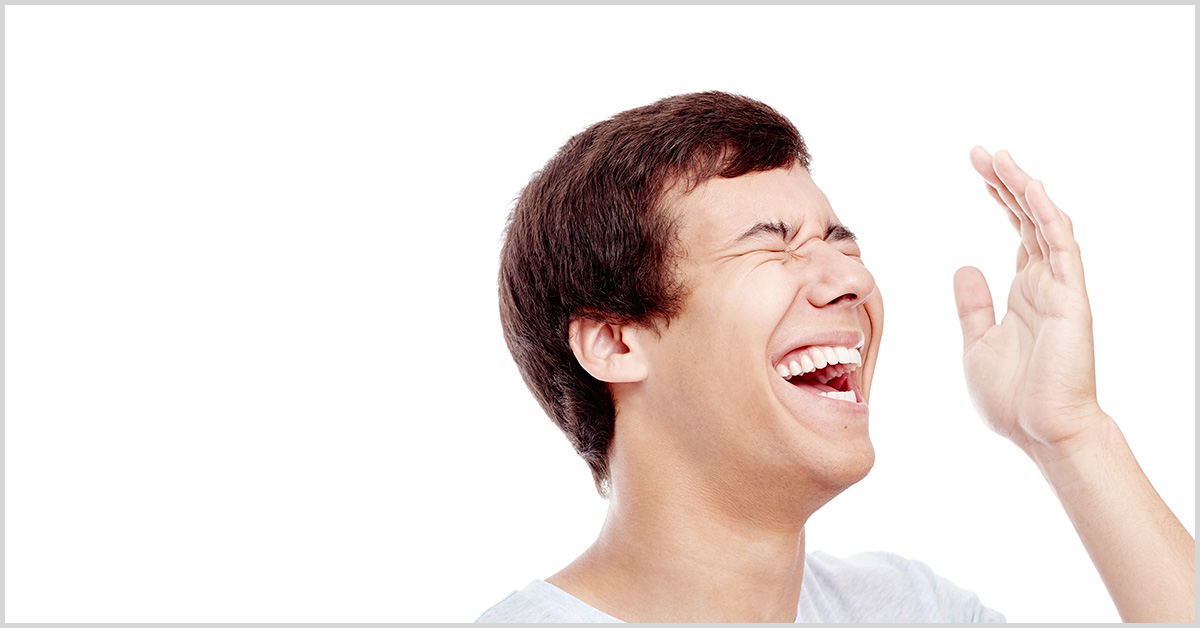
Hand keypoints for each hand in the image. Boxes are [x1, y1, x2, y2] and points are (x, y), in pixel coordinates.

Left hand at [953, 147, 1105, 457]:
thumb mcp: (976, 344)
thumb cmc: (1013, 397)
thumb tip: (964, 267)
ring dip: (1024, 189)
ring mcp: (1060, 287)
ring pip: (1045, 223)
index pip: (1017, 231)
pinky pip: (1059, 246)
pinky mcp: (1070, 297)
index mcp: (1025, 291)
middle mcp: (1045, 282)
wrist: (1041, 431)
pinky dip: (1044, 215)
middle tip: (982, 152)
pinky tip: (1027, 188)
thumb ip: (973, 305)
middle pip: (1029, 218)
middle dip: (1007, 183)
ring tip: (1000, 158)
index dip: (1001, 198)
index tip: (979, 169)